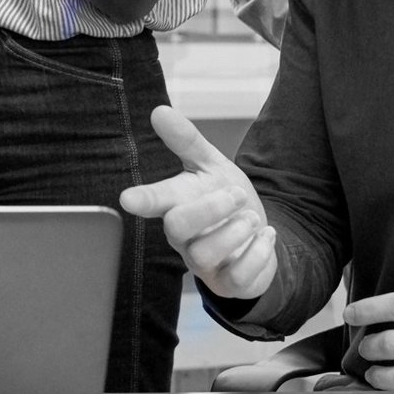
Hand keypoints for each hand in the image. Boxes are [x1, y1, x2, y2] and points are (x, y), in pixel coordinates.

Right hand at [118, 105, 276, 298]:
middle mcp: (183, 236)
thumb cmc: (225, 201)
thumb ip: (186, 140)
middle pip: (177, 227)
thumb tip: (159, 111)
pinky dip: (257, 253)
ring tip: (251, 218)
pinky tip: (265, 236)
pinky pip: (236, 276)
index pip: (155, 200)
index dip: (143, 199)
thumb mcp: (210, 166)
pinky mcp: (228, 282)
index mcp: (176, 204)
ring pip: (203, 254)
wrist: (256, 236)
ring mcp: (204, 262)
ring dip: (234, 232)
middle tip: (236, 195)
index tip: (129, 198)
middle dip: (209, 208)